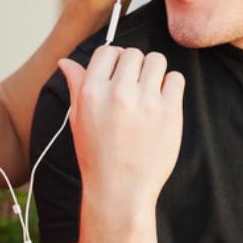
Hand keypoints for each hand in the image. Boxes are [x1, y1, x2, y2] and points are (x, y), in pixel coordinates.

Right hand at [58, 47, 184, 210]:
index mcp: (92, 92)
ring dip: (153, 72)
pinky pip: (176, 79)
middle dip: (133, 67)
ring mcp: (146, 102)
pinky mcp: (170, 112)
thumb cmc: (96, 156)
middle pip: (133, 54)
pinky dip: (170, 86)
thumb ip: (75, 86)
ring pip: (156, 60)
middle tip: (133, 88)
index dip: (113, 60)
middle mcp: (118, 93)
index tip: (118, 74)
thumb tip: (66, 62)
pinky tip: (161, 103)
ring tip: (148, 93)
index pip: (107, 51)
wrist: (120, 191)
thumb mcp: (78, 120)